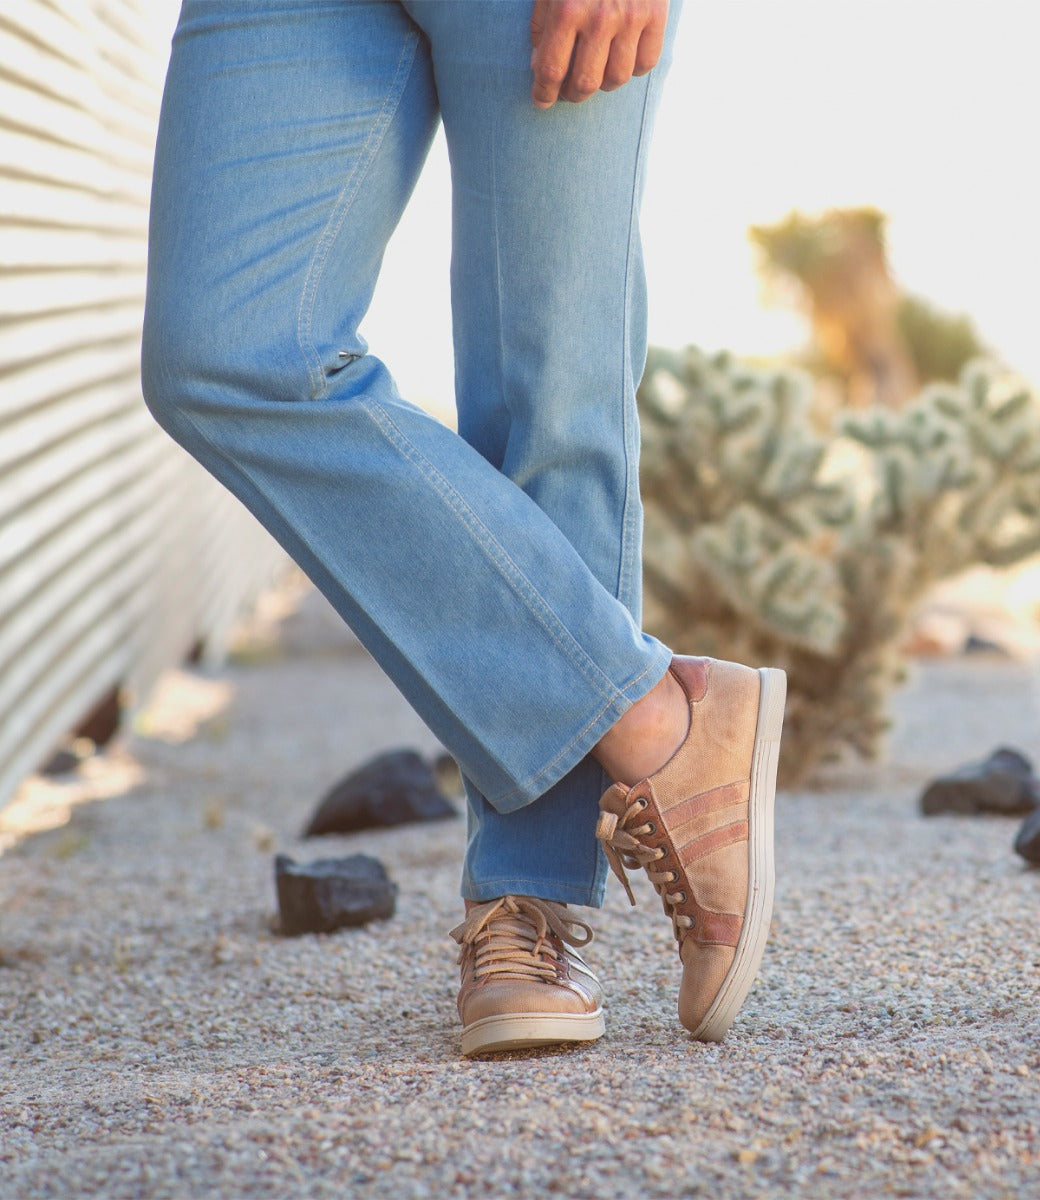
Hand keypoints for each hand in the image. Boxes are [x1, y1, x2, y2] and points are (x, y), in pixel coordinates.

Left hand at [529, 0, 667, 109]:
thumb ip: (543, 25)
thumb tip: (542, 68)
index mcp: (566, 8)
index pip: (551, 70)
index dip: (543, 92)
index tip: (541, 99)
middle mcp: (600, 17)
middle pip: (585, 83)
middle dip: (572, 94)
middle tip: (568, 91)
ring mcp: (632, 17)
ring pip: (616, 79)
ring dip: (602, 83)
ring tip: (596, 73)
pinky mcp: (656, 14)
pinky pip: (645, 64)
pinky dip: (632, 69)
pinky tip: (621, 58)